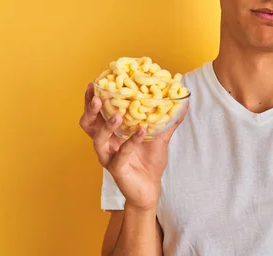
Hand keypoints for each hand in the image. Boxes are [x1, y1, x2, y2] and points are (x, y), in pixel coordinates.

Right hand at [79, 83, 188, 209]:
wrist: (150, 188)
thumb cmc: (150, 162)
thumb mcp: (160, 137)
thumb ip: (169, 120)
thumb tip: (184, 103)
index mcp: (111, 133)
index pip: (96, 113)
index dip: (92, 99)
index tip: (95, 83)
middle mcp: (106, 143)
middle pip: (88, 124)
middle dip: (90, 109)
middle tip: (97, 97)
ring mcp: (109, 156)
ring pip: (98, 139)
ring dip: (107, 125)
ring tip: (118, 115)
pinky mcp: (116, 169)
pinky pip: (121, 154)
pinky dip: (131, 142)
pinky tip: (141, 131)